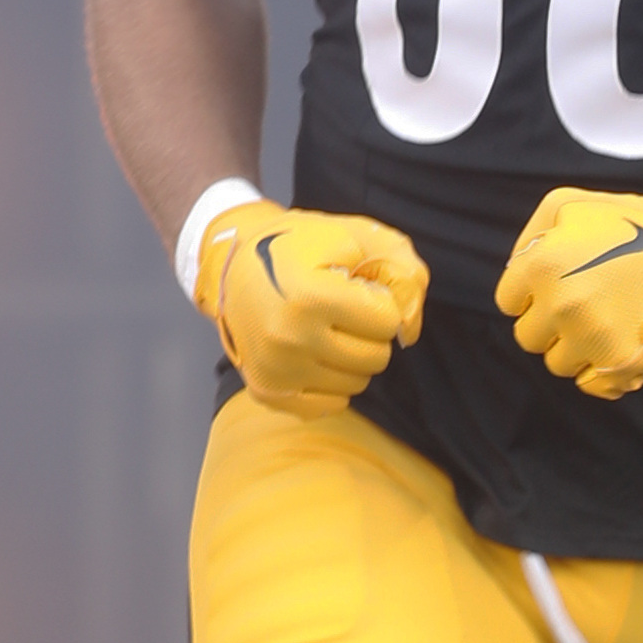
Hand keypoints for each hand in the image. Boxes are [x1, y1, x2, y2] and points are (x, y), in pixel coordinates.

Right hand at [195, 199, 427, 414]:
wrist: (231, 265)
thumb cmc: (297, 246)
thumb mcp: (352, 237)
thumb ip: (400, 272)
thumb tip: (411, 329)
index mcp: (310, 297)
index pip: (387, 322)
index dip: (379, 302)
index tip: (356, 289)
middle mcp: (290, 339)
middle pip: (375, 358)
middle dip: (370, 333)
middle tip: (344, 312)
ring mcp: (276, 370)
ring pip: (356, 384)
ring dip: (352, 358)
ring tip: (328, 330)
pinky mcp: (267, 391)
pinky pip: (328, 405)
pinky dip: (331, 383)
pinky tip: (315, 354)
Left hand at [493, 185, 642, 399]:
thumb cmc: (633, 221)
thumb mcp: (569, 203)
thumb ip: (529, 237)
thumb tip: (514, 272)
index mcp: (543, 266)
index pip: (508, 303)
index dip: (531, 295)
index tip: (558, 286)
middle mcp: (561, 306)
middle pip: (529, 337)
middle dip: (551, 323)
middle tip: (586, 302)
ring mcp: (592, 338)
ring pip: (558, 363)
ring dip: (576, 347)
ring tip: (608, 319)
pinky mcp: (621, 364)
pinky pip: (589, 384)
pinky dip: (600, 370)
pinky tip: (619, 342)